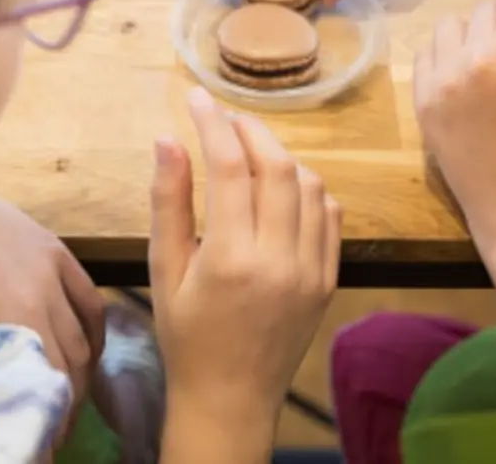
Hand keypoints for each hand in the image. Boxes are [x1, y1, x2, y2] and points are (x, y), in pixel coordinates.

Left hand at [0, 177, 104, 425]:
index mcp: (8, 328)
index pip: (45, 392)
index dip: (48, 427)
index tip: (42, 449)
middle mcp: (41, 301)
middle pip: (71, 369)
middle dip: (65, 408)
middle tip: (53, 432)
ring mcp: (55, 273)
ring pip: (84, 340)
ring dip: (80, 376)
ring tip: (68, 399)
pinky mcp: (59, 251)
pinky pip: (89, 302)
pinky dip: (95, 334)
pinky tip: (90, 355)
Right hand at [150, 89, 340, 435]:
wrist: (231, 398)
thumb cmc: (186, 336)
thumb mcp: (164, 271)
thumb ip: (168, 203)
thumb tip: (168, 139)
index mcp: (230, 259)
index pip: (230, 169)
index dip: (213, 124)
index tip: (197, 97)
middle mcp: (279, 261)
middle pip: (277, 168)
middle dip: (251, 130)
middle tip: (226, 117)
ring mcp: (311, 270)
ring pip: (310, 185)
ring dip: (281, 157)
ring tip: (251, 150)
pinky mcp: (329, 279)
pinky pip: (330, 215)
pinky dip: (309, 188)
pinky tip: (283, 186)